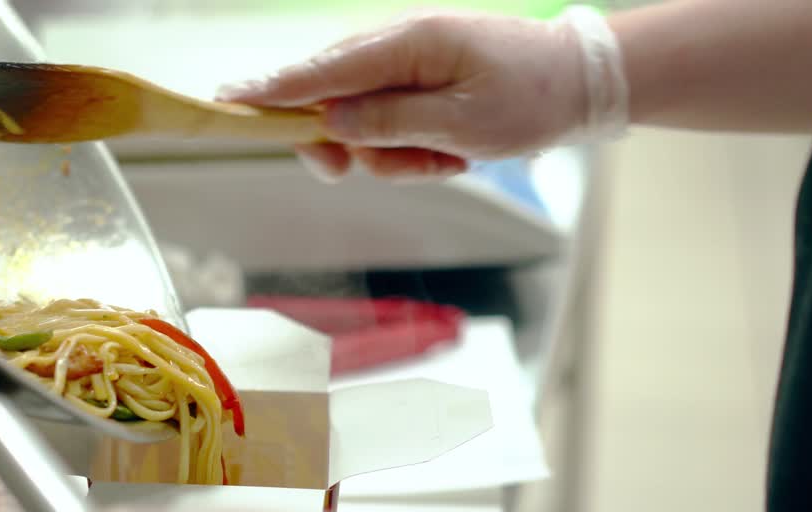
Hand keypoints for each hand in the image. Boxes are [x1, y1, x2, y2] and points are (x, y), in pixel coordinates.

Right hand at [217, 11, 587, 182]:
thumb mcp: (461, 123)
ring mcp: (410, 68)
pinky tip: (453, 156)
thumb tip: (332, 122)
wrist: (582, 86)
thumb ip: (389, 123)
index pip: (324, 69)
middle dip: (345, 144)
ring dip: (396, 156)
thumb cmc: (532, 99)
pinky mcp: (421, 87)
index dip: (274, 90)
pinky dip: (415, 153)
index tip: (229, 102)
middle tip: (347, 169)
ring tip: (447, 160)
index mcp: (409, 43)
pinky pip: (392, 129)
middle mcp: (401, 48)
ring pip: (364, 124)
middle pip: (333, 99)